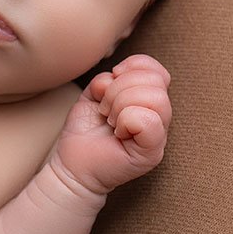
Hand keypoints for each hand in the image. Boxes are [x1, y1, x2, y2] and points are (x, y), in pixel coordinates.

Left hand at [48, 55, 173, 198]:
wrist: (73, 165)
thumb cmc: (85, 131)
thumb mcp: (93, 95)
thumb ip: (107, 79)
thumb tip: (116, 74)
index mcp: (148, 99)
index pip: (156, 70)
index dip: (131, 68)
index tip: (107, 86)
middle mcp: (159, 116)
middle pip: (155, 81)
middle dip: (120, 89)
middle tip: (106, 111)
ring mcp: (159, 135)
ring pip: (155, 98)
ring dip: (121, 105)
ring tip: (111, 121)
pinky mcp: (152, 153)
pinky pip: (149, 121)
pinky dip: (126, 121)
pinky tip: (117, 132)